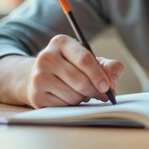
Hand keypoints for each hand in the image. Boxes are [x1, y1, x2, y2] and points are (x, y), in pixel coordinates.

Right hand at [0, 34, 123, 107]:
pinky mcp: (35, 95)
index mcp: (62, 42)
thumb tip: (112, 83)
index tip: (107, 86)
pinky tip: (68, 96)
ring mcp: (38, 76)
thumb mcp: (91, 60)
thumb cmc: (71, 67)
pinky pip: (63, 105)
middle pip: (80, 80)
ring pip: (73, 95)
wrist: (39, 77)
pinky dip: (71, 104)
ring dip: (83, 98)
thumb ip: (109, 66)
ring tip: (80, 91)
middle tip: (101, 93)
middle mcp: (46, 56)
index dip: (98, 75)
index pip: (84, 59)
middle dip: (94, 90)